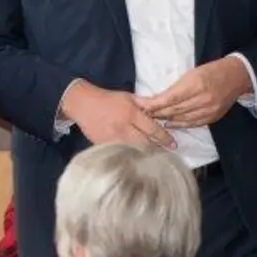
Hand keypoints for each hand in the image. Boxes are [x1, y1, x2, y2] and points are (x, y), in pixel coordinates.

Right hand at [62, 82, 176, 148]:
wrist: (82, 104)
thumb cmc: (108, 99)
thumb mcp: (129, 97)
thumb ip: (146, 104)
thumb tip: (163, 109)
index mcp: (131, 114)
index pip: (153, 129)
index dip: (165, 138)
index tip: (174, 144)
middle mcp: (124, 127)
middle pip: (146, 143)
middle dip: (158, 148)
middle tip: (168, 153)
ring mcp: (113, 138)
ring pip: (134, 151)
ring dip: (146, 154)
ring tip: (156, 158)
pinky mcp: (104, 146)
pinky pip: (121, 153)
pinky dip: (130, 156)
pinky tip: (138, 160)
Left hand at [135, 57, 251, 128]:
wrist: (236, 76)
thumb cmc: (211, 70)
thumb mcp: (192, 73)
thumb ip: (177, 87)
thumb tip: (158, 99)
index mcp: (196, 84)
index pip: (169, 98)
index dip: (154, 104)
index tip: (141, 106)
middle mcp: (202, 99)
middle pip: (174, 110)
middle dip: (156, 113)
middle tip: (143, 114)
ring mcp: (209, 110)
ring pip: (181, 119)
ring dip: (165, 120)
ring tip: (153, 120)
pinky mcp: (213, 118)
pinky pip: (192, 124)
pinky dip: (179, 125)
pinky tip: (170, 124)